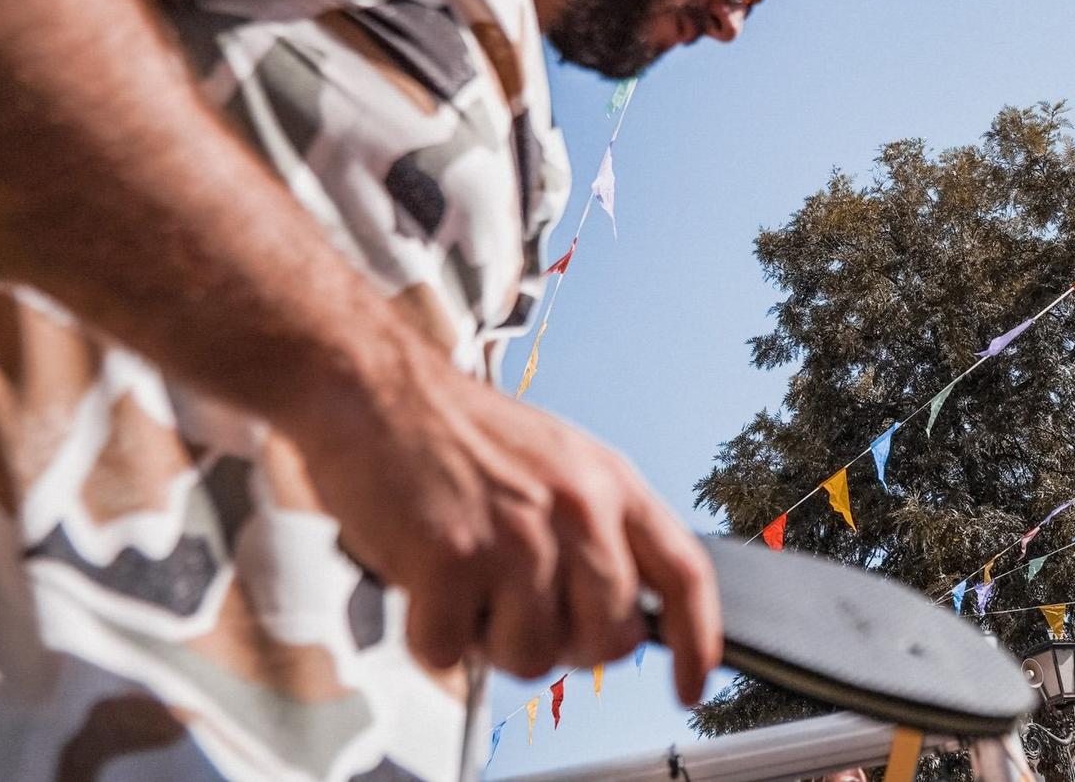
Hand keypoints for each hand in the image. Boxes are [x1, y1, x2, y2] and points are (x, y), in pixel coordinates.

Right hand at [288, 351, 720, 705]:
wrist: (377, 389)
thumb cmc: (460, 431)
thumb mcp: (560, 461)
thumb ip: (600, 530)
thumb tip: (623, 616)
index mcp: (610, 482)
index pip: (684, 574)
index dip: (697, 641)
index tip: (692, 685)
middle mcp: (576, 508)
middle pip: (609, 638)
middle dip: (567, 646)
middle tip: (522, 610)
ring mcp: (516, 536)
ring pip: (534, 658)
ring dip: (492, 640)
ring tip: (468, 579)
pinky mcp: (451, 560)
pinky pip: (452, 652)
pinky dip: (431, 635)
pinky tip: (424, 581)